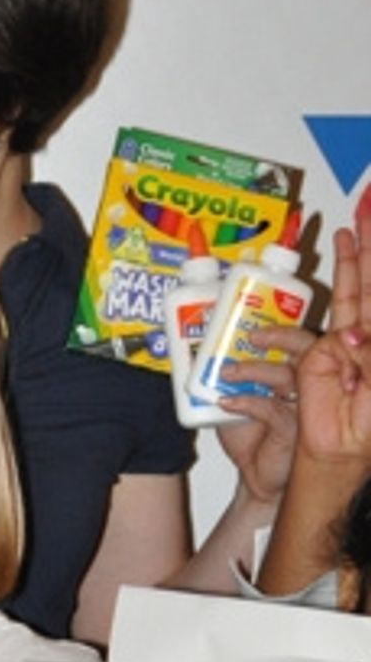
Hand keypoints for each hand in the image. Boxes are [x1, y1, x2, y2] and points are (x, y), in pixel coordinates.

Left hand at [212, 323, 312, 503]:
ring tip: (225, 373)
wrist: (254, 476)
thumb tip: (193, 353)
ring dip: (253, 370)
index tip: (249, 320)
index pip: (294, 340)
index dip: (279, 326)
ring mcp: (301, 407)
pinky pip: (273, 409)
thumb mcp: (230, 398)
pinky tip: (225, 404)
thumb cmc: (250, 437)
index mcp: (289, 372)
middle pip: (304, 349)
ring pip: (288, 376)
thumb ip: (221, 377)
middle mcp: (302, 385)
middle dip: (280, 336)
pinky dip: (247, 402)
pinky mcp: (292, 429)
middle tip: (250, 336)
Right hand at [291, 214, 370, 467]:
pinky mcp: (310, 357)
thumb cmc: (364, 421)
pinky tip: (312, 321)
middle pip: (365, 284)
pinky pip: (304, 336)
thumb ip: (365, 355)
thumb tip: (351, 334)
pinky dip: (298, 327)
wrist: (338, 450)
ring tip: (347, 233)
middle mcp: (362, 336)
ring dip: (347, 265)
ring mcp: (337, 342)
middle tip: (366, 211)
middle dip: (366, 249)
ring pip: (344, 295)